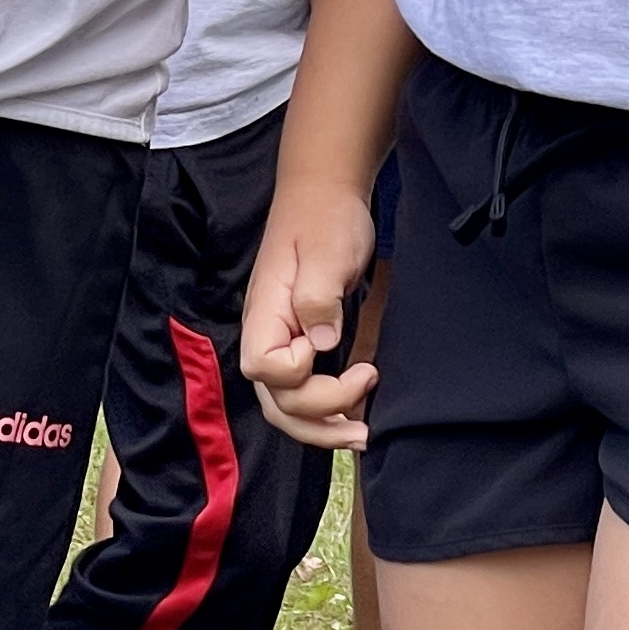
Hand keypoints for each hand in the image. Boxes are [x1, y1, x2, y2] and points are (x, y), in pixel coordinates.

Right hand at [241, 183, 381, 448]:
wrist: (326, 196)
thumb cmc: (325, 218)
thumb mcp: (328, 250)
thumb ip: (318, 296)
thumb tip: (320, 344)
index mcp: (265, 311)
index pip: (263, 367)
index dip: (297, 372)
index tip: (328, 347)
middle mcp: (268, 333)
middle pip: (274, 400)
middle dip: (318, 419)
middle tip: (364, 418)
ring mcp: (283, 340)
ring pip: (286, 406)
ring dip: (322, 428)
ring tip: (362, 434)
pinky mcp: (303, 342)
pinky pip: (304, 392)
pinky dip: (327, 414)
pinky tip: (355, 417)